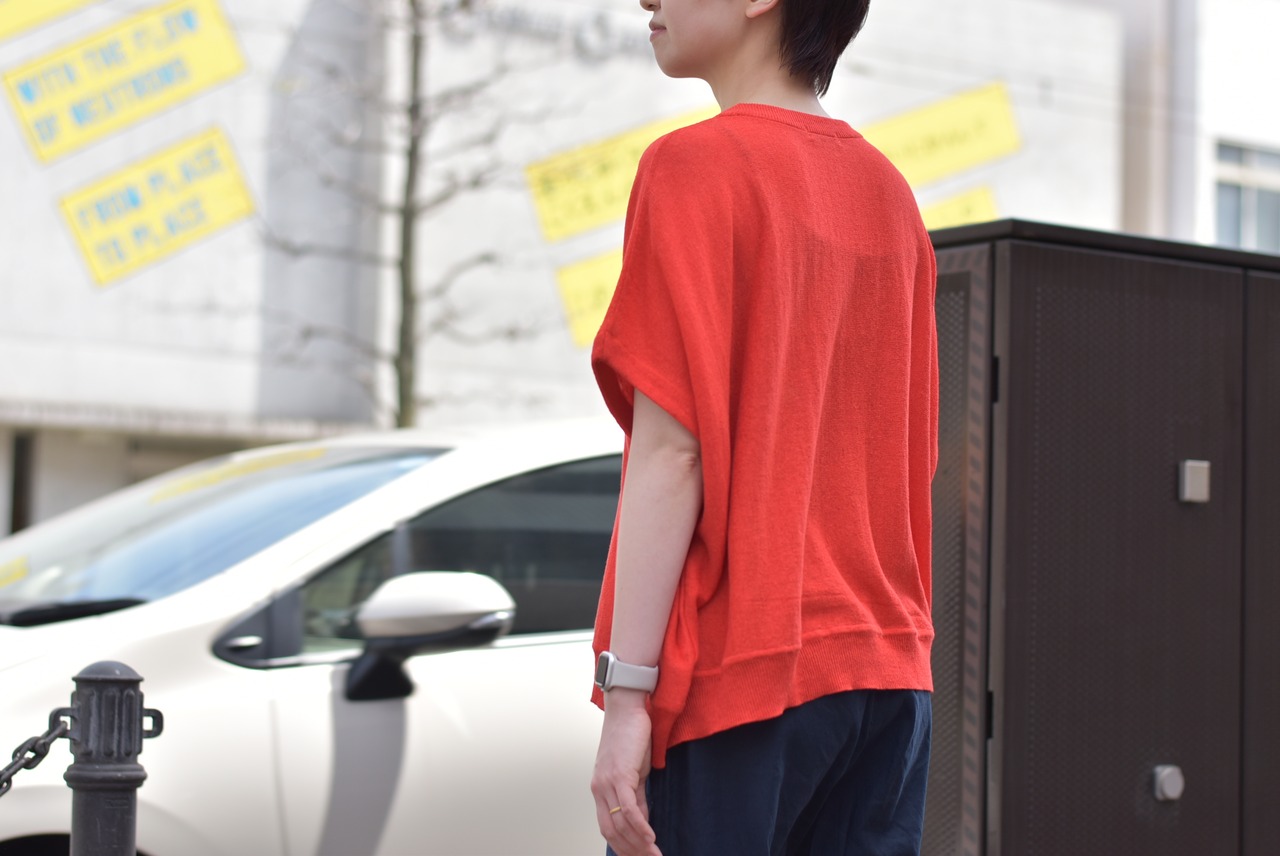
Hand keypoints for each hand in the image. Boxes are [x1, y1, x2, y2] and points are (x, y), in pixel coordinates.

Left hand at [591, 691, 660, 855]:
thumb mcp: (634, 772)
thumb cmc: (631, 736)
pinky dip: (640, 827)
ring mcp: (607, 782)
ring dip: (639, 844)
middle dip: (632, 851)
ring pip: (620, 824)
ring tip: (655, 855)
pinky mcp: (619, 774)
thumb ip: (636, 796)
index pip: (608, 828)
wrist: (628, 708)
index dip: (624, 846)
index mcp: (600, 789)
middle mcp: (599, 789)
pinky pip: (629, 809)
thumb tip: (642, 820)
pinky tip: (652, 838)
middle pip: (612, 832)